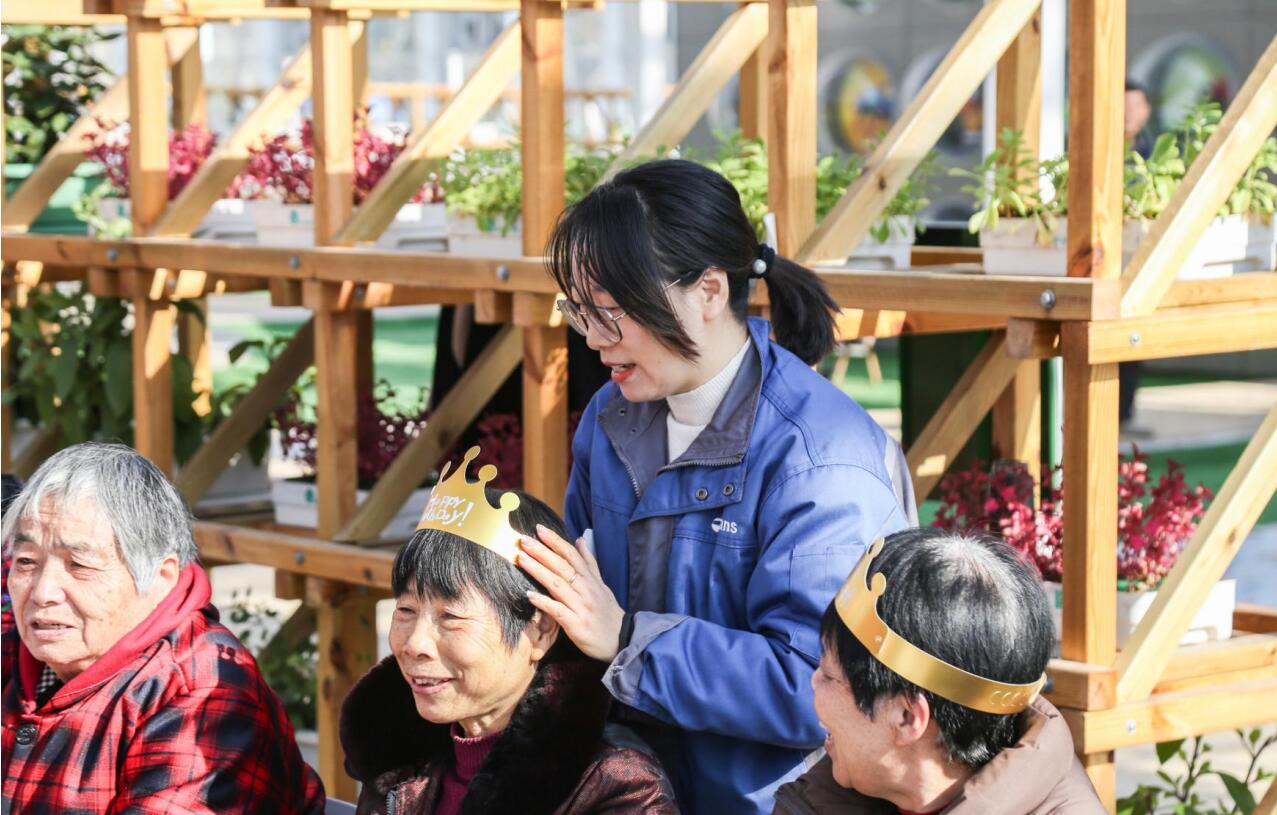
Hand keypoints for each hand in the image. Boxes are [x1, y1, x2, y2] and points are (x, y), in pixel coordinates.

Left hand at [516, 524, 623, 662]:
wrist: (623, 640)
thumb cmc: (608, 613)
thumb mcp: (601, 585)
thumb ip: (589, 563)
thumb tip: (581, 539)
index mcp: (590, 579)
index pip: (571, 555)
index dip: (555, 541)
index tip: (539, 529)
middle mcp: (586, 589)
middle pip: (562, 566)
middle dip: (542, 551)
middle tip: (523, 540)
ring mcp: (581, 607)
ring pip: (558, 585)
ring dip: (538, 571)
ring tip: (522, 559)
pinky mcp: (576, 625)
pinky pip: (558, 611)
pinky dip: (544, 602)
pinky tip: (529, 595)